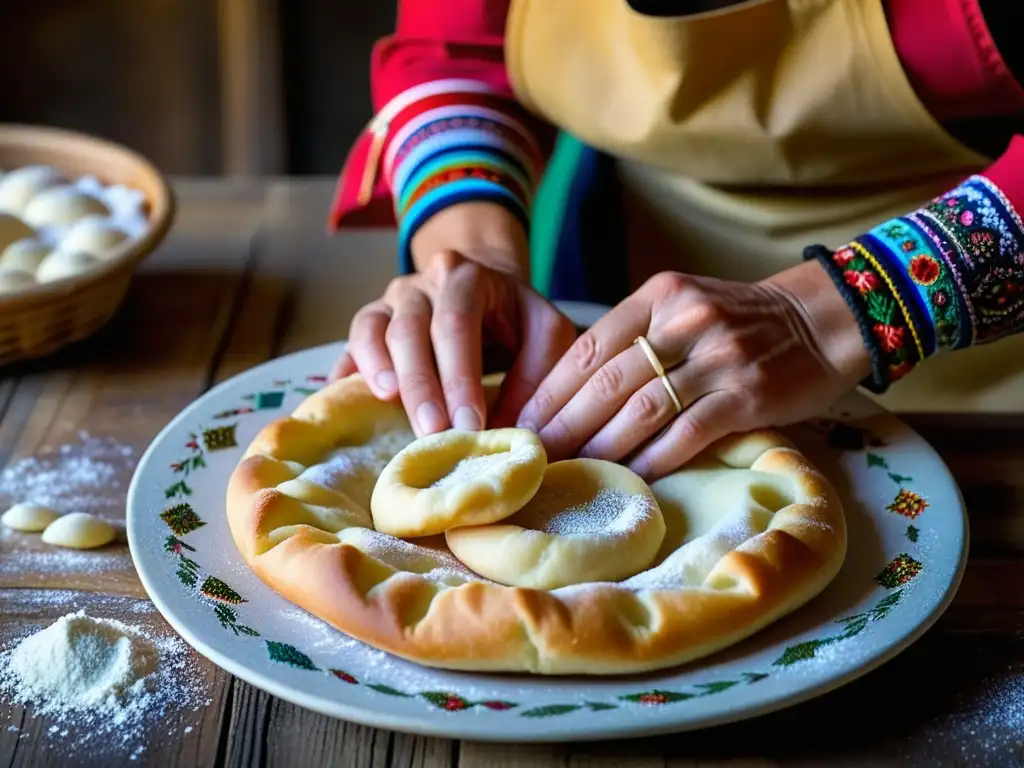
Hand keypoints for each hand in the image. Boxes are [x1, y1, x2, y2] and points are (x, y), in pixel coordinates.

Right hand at [332, 204, 576, 435]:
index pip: (457, 323)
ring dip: (377, 370)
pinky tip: (343, 401)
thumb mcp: (547, 333)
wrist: (484, 290)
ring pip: (372, 330)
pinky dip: (345, 372)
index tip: (469, 424)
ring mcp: (390, 301)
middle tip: (432, 433)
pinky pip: (349, 345)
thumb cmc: (518, 319)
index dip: (460, 375)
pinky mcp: (370, 323)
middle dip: (421, 385)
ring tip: (387, 402)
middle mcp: (422, 284)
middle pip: (410, 330)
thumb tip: (511, 427)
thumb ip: (537, 372)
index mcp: (466, 278)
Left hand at [515, 262, 871, 480]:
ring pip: (641, 410)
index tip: (518, 421)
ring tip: (569, 471)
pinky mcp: (746, 395)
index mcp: (659, 296)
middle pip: (606, 381)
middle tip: (531, 456)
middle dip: (562, 424)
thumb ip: (633, 337)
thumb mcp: (681, 306)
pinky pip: (686, 434)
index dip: (547, 389)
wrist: (822, 319)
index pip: (587, 347)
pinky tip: (630, 479)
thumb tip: (568, 390)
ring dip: (599, 446)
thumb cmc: (738, 320)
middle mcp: (684, 321)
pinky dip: (653, 460)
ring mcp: (717, 358)